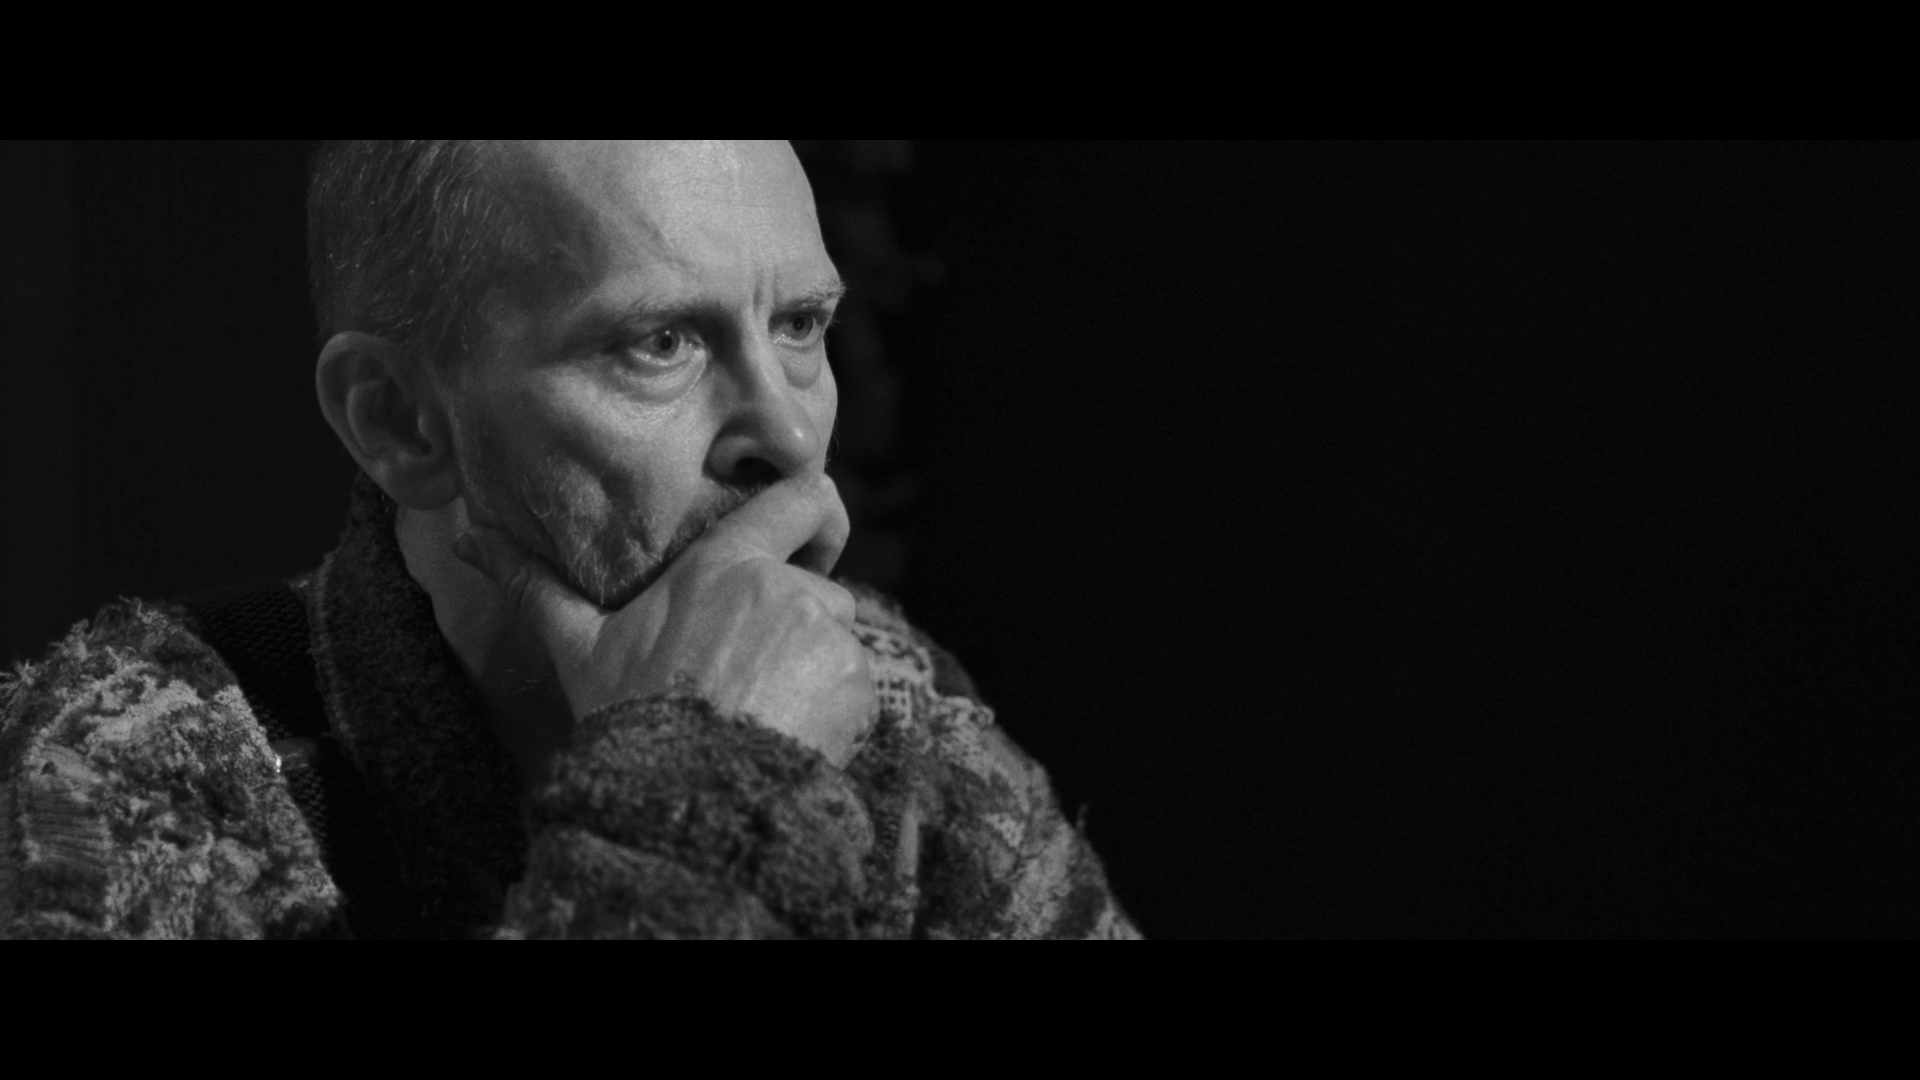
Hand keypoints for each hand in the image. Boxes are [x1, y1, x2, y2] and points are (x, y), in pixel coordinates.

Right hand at [453, 472, 876, 767]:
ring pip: (837, 638)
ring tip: (760, 708)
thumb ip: (536, 585)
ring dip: (813, 667)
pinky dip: (835, 708)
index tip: (808, 530)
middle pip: (819, 584)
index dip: (813, 507)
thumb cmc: (629, 715)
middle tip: (749, 669)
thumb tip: (469, 536)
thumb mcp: (579, 645)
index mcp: (726, 565)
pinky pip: (858, 686)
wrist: (682, 798)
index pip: (801, 498)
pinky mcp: (857, 686)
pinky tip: (786, 733)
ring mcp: (825, 637)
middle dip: (797, 619)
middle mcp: (785, 589)